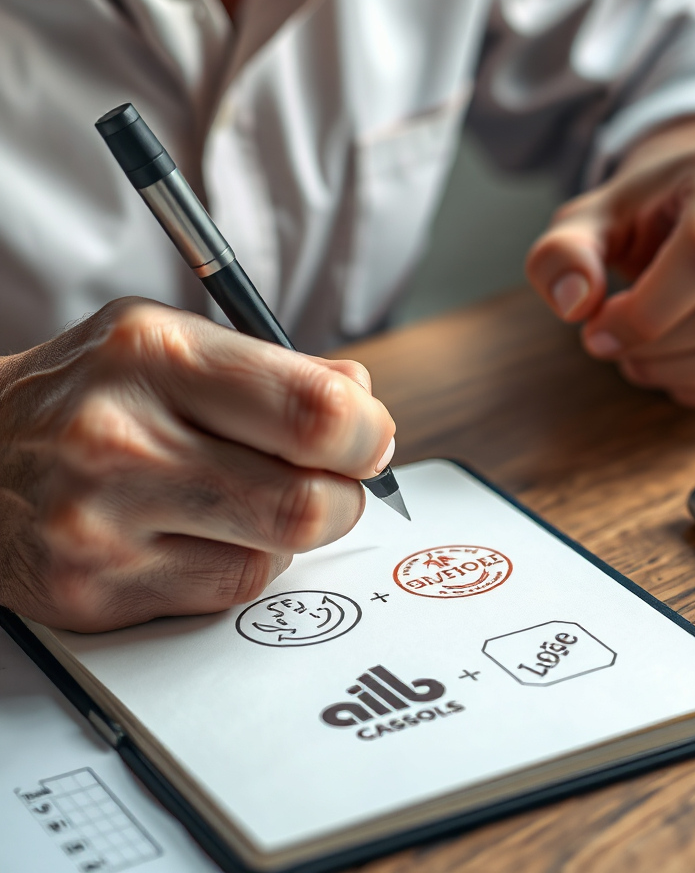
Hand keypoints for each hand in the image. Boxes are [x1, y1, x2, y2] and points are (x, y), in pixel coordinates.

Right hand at [0, 299, 395, 631]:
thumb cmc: (88, 392)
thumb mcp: (170, 341)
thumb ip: (275, 368)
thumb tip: (364, 400)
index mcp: (157, 355)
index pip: (316, 411)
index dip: (367, 434)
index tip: (368, 438)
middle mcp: (122, 438)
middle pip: (308, 501)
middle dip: (347, 495)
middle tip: (335, 479)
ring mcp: (102, 525)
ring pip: (277, 555)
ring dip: (294, 531)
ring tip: (261, 499)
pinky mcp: (95, 592)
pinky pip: (229, 592)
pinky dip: (245, 563)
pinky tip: (211, 532)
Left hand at [526, 117, 694, 407]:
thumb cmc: (647, 215)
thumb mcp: (591, 219)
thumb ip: (564, 252)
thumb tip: (574, 303)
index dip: (647, 310)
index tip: (597, 329)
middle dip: (656, 344)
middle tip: (612, 342)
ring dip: (679, 372)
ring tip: (639, 356)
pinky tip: (673, 366)